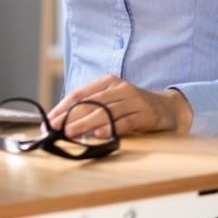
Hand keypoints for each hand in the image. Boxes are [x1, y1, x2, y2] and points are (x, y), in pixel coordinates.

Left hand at [48, 75, 193, 138]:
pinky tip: (99, 135)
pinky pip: (125, 122)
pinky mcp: (145, 115)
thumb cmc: (133, 106)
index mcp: (108, 82)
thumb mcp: (112, 100)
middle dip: (70, 117)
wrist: (168, 108)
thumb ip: (91, 107)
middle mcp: (120, 89)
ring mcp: (134, 101)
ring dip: (86, 124)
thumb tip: (63, 122)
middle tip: (56, 129)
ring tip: (71, 133)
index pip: (79, 94)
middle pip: (90, 103)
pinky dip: (111, 129)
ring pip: (105, 113)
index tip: (49, 121)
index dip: (62, 108)